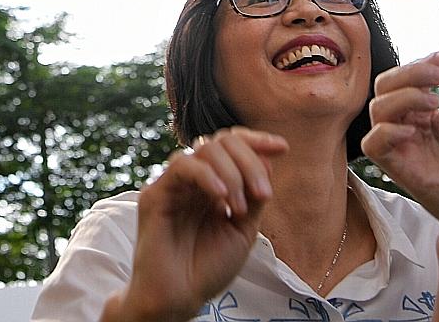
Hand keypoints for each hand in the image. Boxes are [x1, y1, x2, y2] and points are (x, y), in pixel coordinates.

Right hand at [103, 128, 288, 321]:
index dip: (257, 141)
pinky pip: (181, 166)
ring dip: (232, 172)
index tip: (283, 148)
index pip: (233, 146)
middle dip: (250, 161)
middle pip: (222, 141)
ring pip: (204, 148)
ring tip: (239, 208)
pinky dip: (207, 175)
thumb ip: (253, 196)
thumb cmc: (208, 268)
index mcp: (214, 185)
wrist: (180, 298)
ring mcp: (174, 184)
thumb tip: (267, 161)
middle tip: (263, 194)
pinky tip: (221, 196)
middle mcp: (194, 180)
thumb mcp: (244, 229)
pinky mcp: (155, 194)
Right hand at [362, 50, 438, 240]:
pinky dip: (389, 129)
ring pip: (377, 109)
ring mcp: (399, 146)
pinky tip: (415, 128)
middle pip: (385, 87)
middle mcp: (405, 125)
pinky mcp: (396, 168)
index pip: (405, 79)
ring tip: (434, 101)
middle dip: (410, 72)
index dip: (422, 62)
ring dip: (404, 96)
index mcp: (420, 113)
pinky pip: (373, 143)